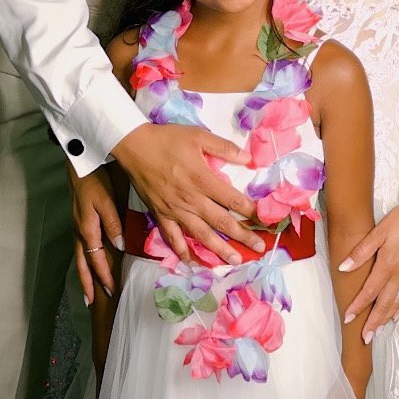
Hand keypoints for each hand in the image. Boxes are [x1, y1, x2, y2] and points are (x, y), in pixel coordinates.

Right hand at [70, 166, 122, 306]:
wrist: (79, 164)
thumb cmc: (94, 180)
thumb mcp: (105, 200)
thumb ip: (113, 223)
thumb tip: (119, 246)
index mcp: (87, 229)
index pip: (96, 259)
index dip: (103, 275)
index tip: (111, 290)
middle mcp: (80, 232)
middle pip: (82, 264)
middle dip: (87, 283)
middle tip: (91, 302)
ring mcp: (77, 227)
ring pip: (80, 258)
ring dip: (83, 276)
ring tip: (87, 292)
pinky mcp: (79, 222)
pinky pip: (80, 248)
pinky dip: (83, 262)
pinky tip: (88, 265)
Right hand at [113, 122, 260, 264]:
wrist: (134, 146)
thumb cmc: (167, 139)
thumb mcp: (198, 136)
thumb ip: (224, 148)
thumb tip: (248, 159)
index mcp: (203, 179)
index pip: (233, 200)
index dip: (251, 211)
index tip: (264, 220)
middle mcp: (191, 199)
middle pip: (221, 222)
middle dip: (242, 235)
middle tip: (259, 248)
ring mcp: (175, 210)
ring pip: (201, 234)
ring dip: (219, 249)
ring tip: (234, 260)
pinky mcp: (161, 214)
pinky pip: (172, 237)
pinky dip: (182, 251)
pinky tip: (192, 262)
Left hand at [340, 192, 398, 342]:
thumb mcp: (378, 232)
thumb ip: (361, 252)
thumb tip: (343, 268)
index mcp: (387, 265)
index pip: (369, 292)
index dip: (358, 306)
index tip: (348, 319)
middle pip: (384, 304)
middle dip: (373, 322)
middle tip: (365, 338)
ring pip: (397, 303)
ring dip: (386, 318)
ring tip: (377, 331)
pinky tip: (398, 313)